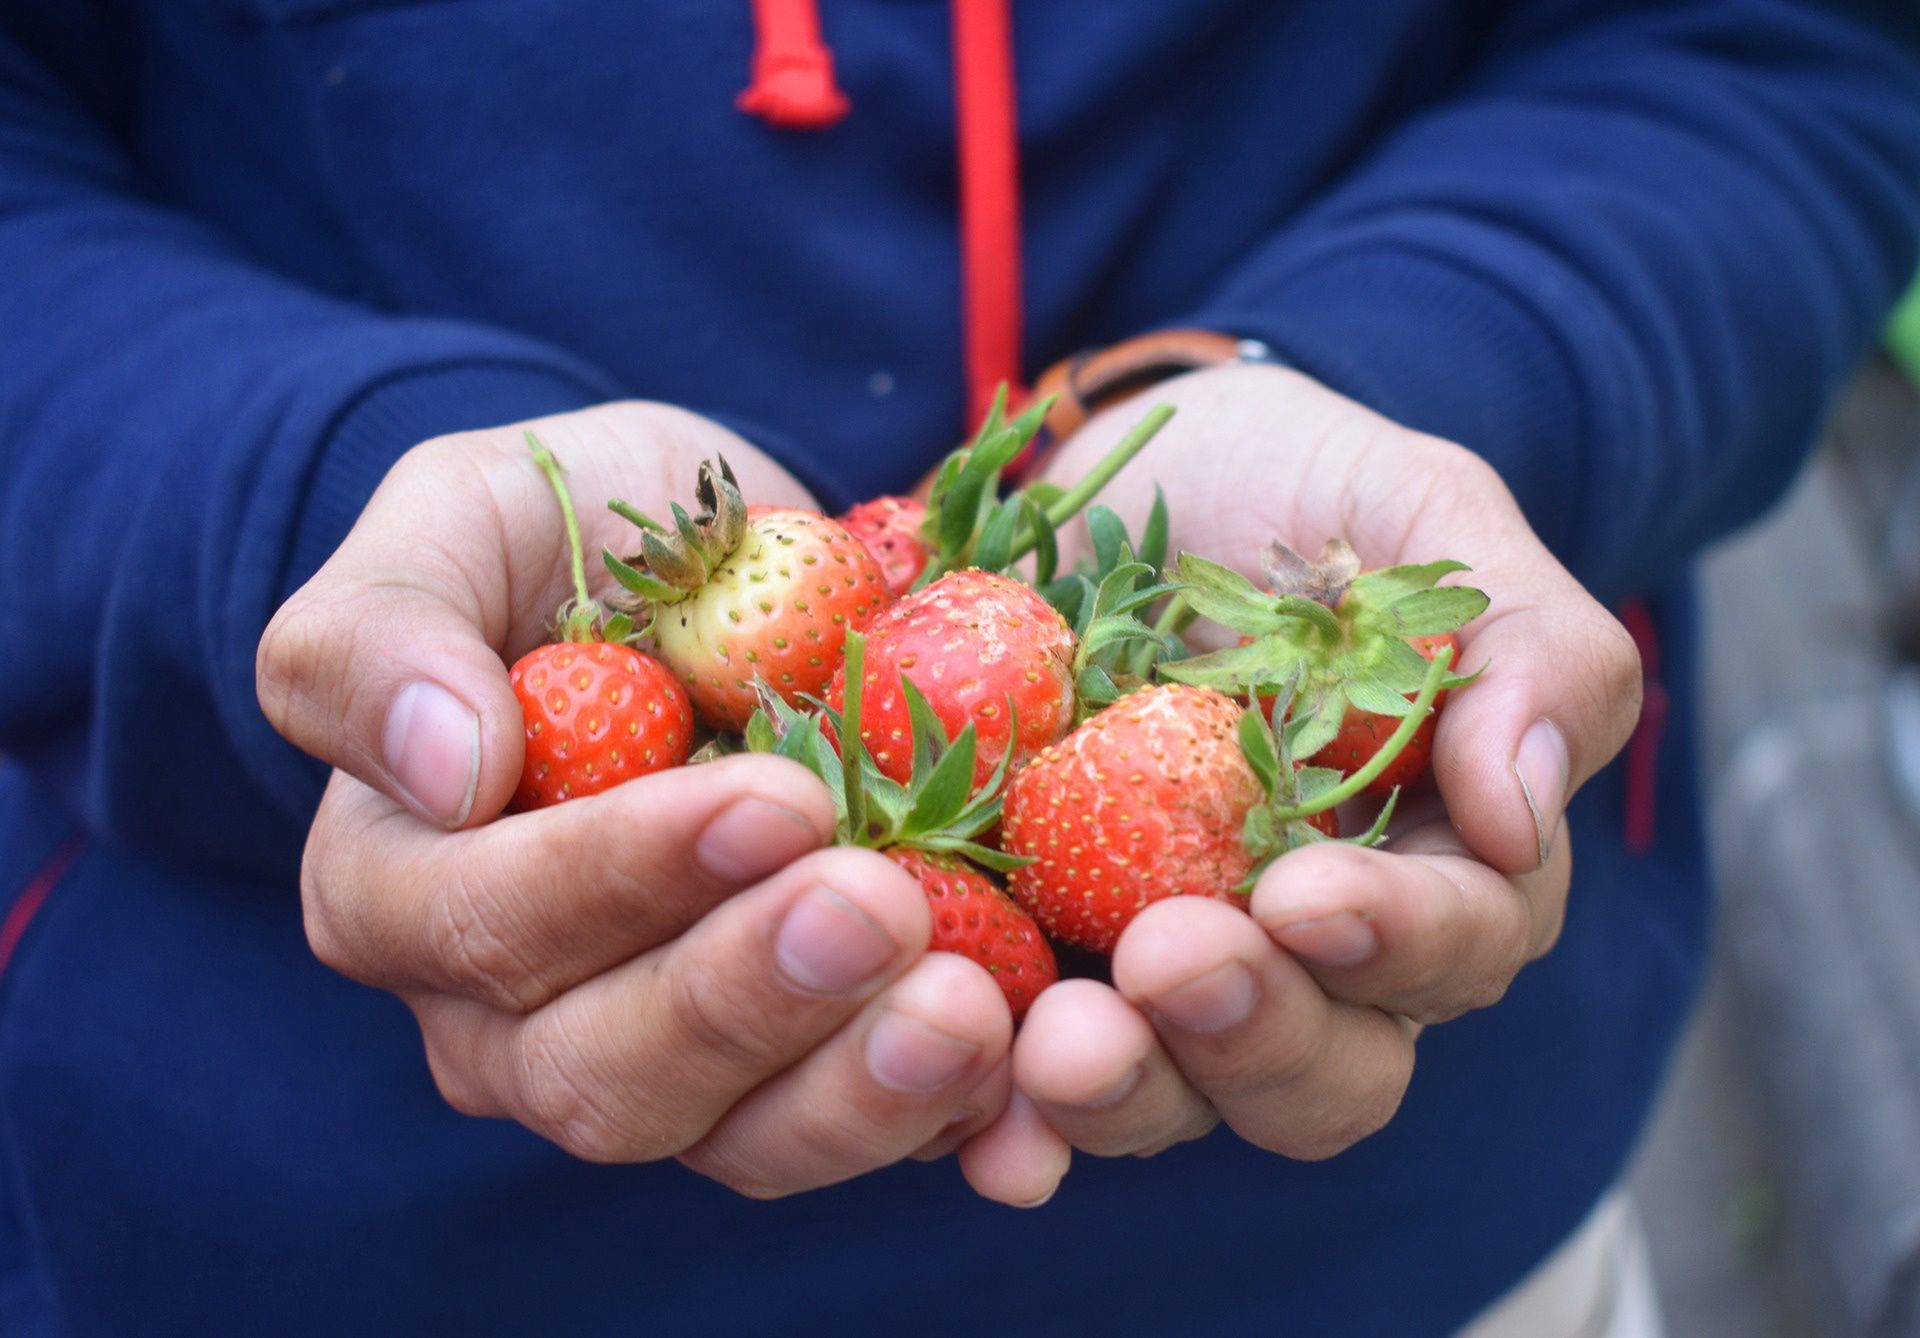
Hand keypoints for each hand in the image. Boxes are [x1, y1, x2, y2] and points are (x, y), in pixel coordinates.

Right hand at [257, 402, 1018, 1197]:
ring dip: (855, 1088)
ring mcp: (668, 1058)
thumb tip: (439, 766)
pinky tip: (1032, 1089)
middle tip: (881, 902)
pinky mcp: (800, 1064)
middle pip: (607, 1073)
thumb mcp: (456, 525)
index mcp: (406, 892)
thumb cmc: (565, 542)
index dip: (621, 878)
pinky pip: (863, 1131)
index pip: (486, 925)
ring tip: (972, 1010)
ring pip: (739, 1137)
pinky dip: (953, 1122)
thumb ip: (380, 633)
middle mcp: (517, 1016)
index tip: (770, 798)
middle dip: (750, 995)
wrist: (715, 575)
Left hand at [970, 363, 1640, 1172]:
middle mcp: (1301, 954)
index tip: (1310, 896)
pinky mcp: (1030, 953)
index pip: (1454, 947)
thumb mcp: (1429, 523)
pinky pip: (1017, 1070)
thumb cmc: (1298, 493)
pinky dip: (997, 1113)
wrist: (1117, 472)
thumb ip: (1528, 648)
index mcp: (1431, 865)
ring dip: (1121, 1093)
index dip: (1397, 941)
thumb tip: (1521, 820)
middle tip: (1170, 961)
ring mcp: (1156, 965)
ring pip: (1173, 1094)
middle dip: (1253, 1037)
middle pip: (1321, 1074)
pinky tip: (970, 1125)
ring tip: (1055, 1047)